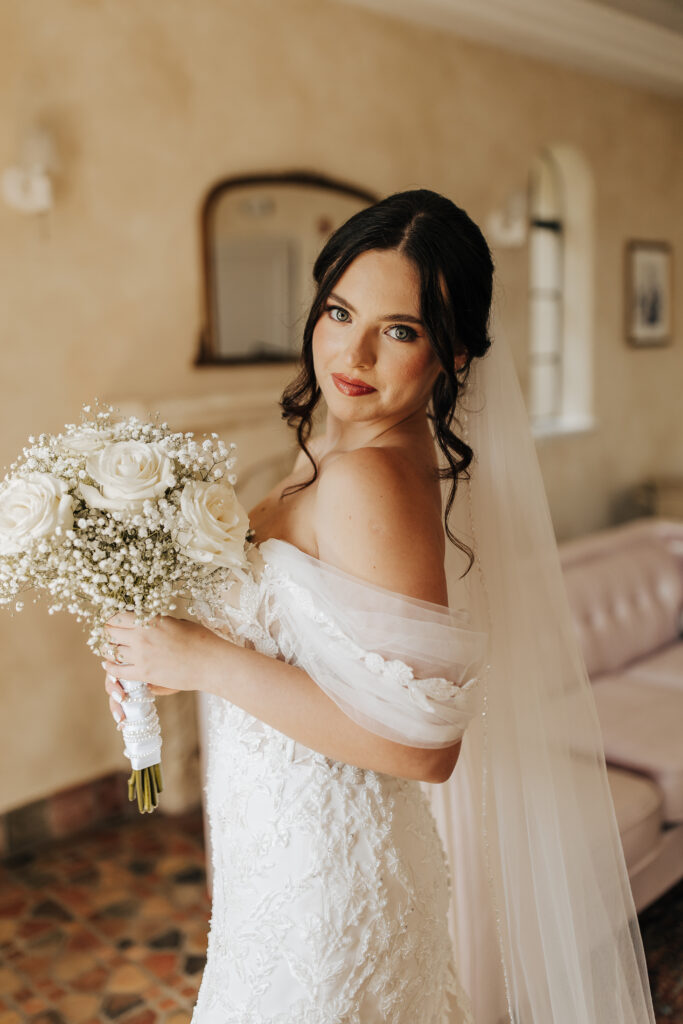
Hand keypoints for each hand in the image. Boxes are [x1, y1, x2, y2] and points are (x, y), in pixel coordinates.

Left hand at [101, 612, 220, 726]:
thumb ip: (159, 623)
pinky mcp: (144, 673)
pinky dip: (110, 667)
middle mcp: (142, 636)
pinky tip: (107, 665)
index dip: (113, 618)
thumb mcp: (178, 623)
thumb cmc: (201, 640)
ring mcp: (142, 655)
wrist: (210, 663)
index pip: (119, 616)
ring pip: (112, 651)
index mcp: (151, 620)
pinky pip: (117, 670)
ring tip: (110, 649)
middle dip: (109, 632)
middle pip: (111, 632)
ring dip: (110, 649)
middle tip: (110, 634)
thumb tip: (148, 625)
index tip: (113, 621)